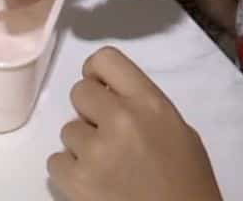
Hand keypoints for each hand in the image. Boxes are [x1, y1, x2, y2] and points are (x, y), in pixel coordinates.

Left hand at [49, 47, 221, 200]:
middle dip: (89, 112)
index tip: (99, 87)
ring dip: (82, 145)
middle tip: (107, 134)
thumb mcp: (178, 130)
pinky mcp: (77, 179)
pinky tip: (94, 182)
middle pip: (79, 92)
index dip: (96, 73)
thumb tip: (108, 94)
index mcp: (150, 103)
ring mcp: (96, 150)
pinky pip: (55, 160)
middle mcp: (121, 119)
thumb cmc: (187, 181)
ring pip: (67, 129)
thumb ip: (142, 106)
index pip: (106, 59)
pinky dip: (70, 171)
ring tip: (108, 165)